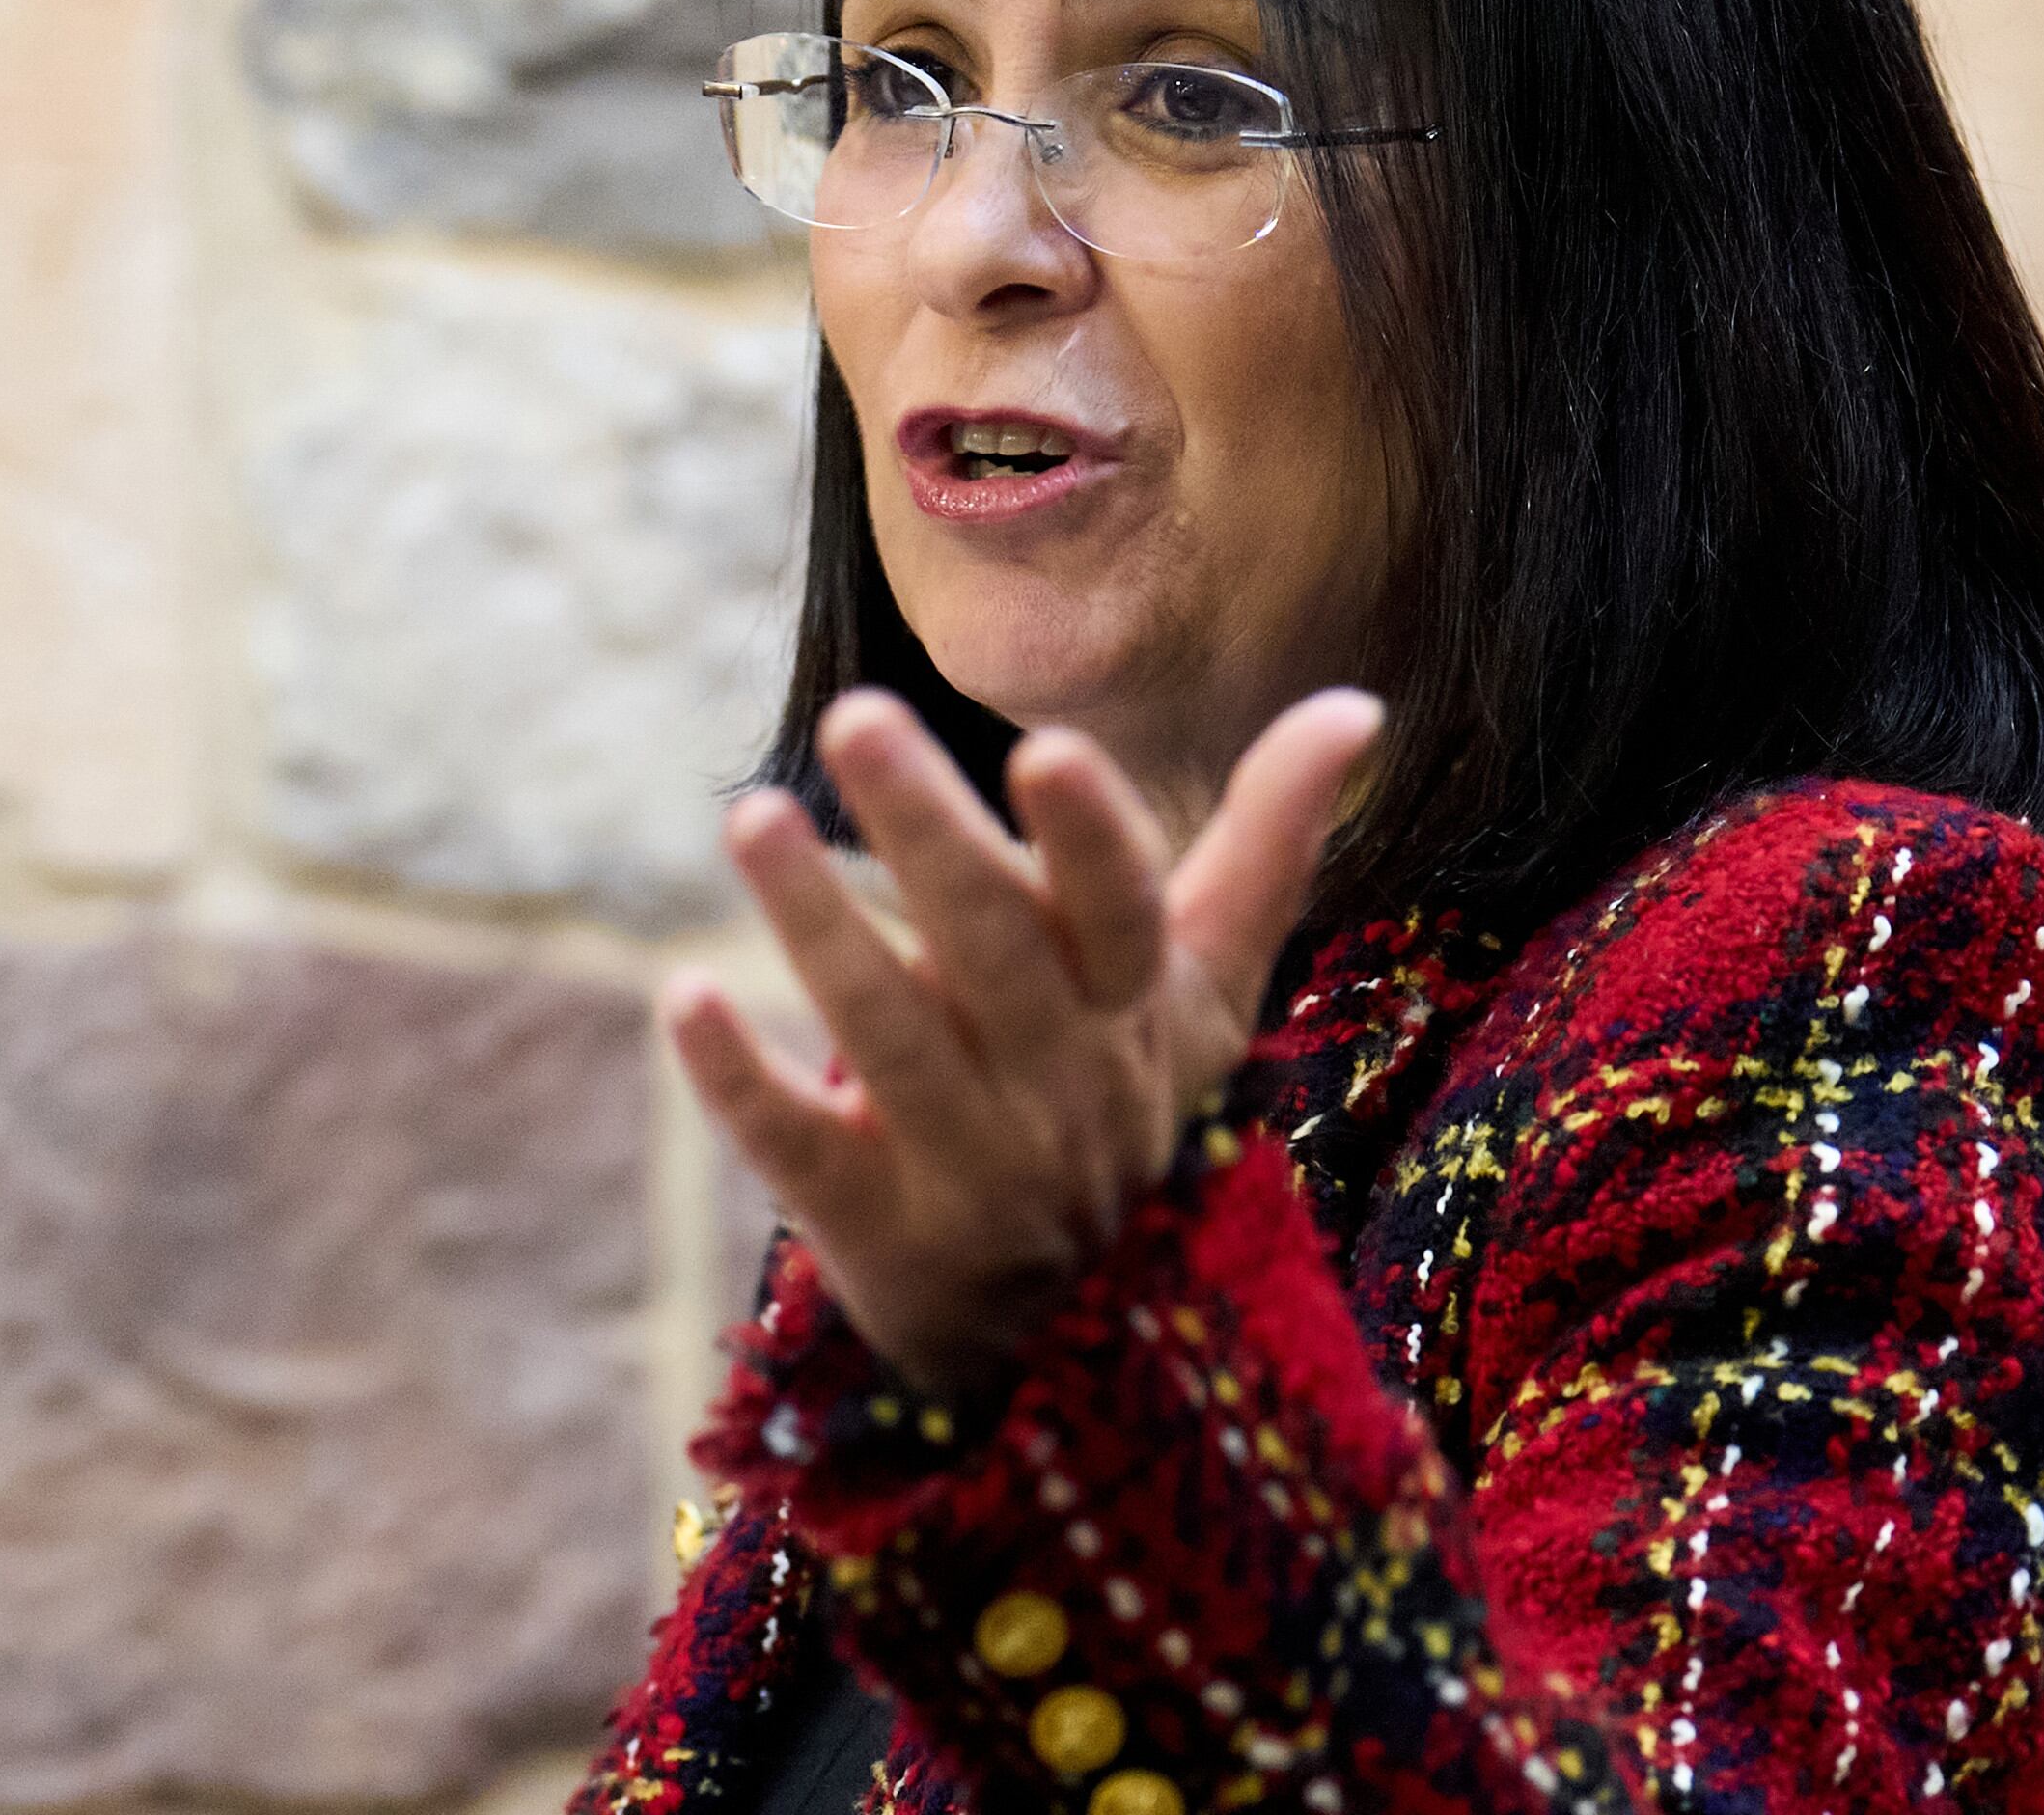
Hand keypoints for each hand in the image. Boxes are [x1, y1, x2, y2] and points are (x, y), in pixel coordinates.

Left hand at [662, 686, 1383, 1397]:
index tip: (1045, 748)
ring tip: (751, 814)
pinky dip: (741, 1082)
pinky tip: (684, 996)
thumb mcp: (1208, 985)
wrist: (1079, 1338)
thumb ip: (1269, 842)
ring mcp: (965, 1167)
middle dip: (927, 833)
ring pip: (888, 1038)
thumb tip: (1359, 706)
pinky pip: (802, 1153)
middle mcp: (1059, 1089)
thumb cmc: (1131, 1101)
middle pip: (993, 953)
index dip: (1091, 841)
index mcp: (1136, 1013)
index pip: (1124, 916)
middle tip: (856, 714)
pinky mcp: (871, 1229)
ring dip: (819, 927)